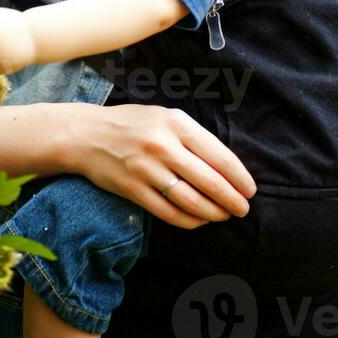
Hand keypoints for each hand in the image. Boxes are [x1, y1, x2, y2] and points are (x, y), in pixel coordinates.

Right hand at [65, 103, 255, 229]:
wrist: (87, 134)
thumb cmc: (132, 124)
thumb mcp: (165, 116)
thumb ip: (192, 136)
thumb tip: (224, 166)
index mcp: (176, 123)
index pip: (218, 156)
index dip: (239, 177)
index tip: (250, 190)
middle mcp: (163, 145)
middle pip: (209, 181)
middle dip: (232, 200)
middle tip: (243, 209)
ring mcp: (146, 169)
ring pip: (191, 200)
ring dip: (213, 213)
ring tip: (223, 216)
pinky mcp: (133, 189)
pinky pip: (168, 212)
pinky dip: (188, 220)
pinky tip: (198, 221)